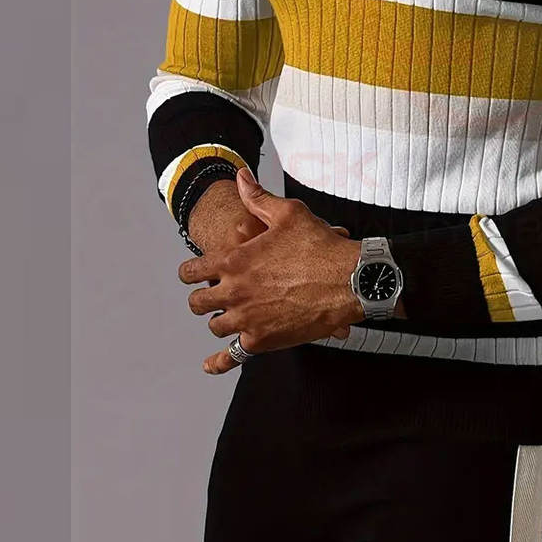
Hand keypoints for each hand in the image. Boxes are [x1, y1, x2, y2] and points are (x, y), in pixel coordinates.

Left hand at [178, 167, 365, 374]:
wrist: (350, 280)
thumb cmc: (322, 245)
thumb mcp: (289, 212)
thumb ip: (258, 197)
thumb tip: (240, 177)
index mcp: (234, 261)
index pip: (191, 270)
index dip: (190, 271)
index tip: (194, 273)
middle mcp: (235, 292)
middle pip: (198, 302)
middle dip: (202, 296)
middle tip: (212, 294)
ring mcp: (247, 319)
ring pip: (216, 327)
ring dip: (219, 320)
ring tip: (228, 316)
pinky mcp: (264, 340)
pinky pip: (233, 356)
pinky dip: (219, 362)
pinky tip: (212, 364)